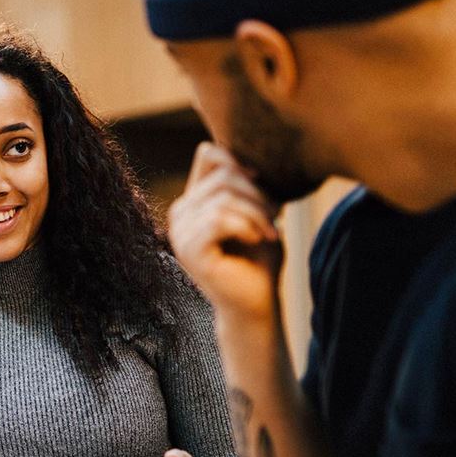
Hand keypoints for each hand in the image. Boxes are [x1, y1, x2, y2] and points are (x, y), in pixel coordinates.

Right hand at [169, 142, 282, 319]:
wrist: (257, 302)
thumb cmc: (259, 258)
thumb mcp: (257, 212)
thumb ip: (247, 184)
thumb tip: (249, 156)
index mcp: (193, 201)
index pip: (209, 154)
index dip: (240, 161)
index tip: (264, 186)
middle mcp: (180, 213)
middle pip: (222, 174)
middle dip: (257, 193)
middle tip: (275, 218)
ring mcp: (181, 233)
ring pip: (222, 197)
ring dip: (256, 212)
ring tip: (269, 231)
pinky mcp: (189, 251)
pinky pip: (218, 219)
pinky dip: (246, 226)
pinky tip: (258, 238)